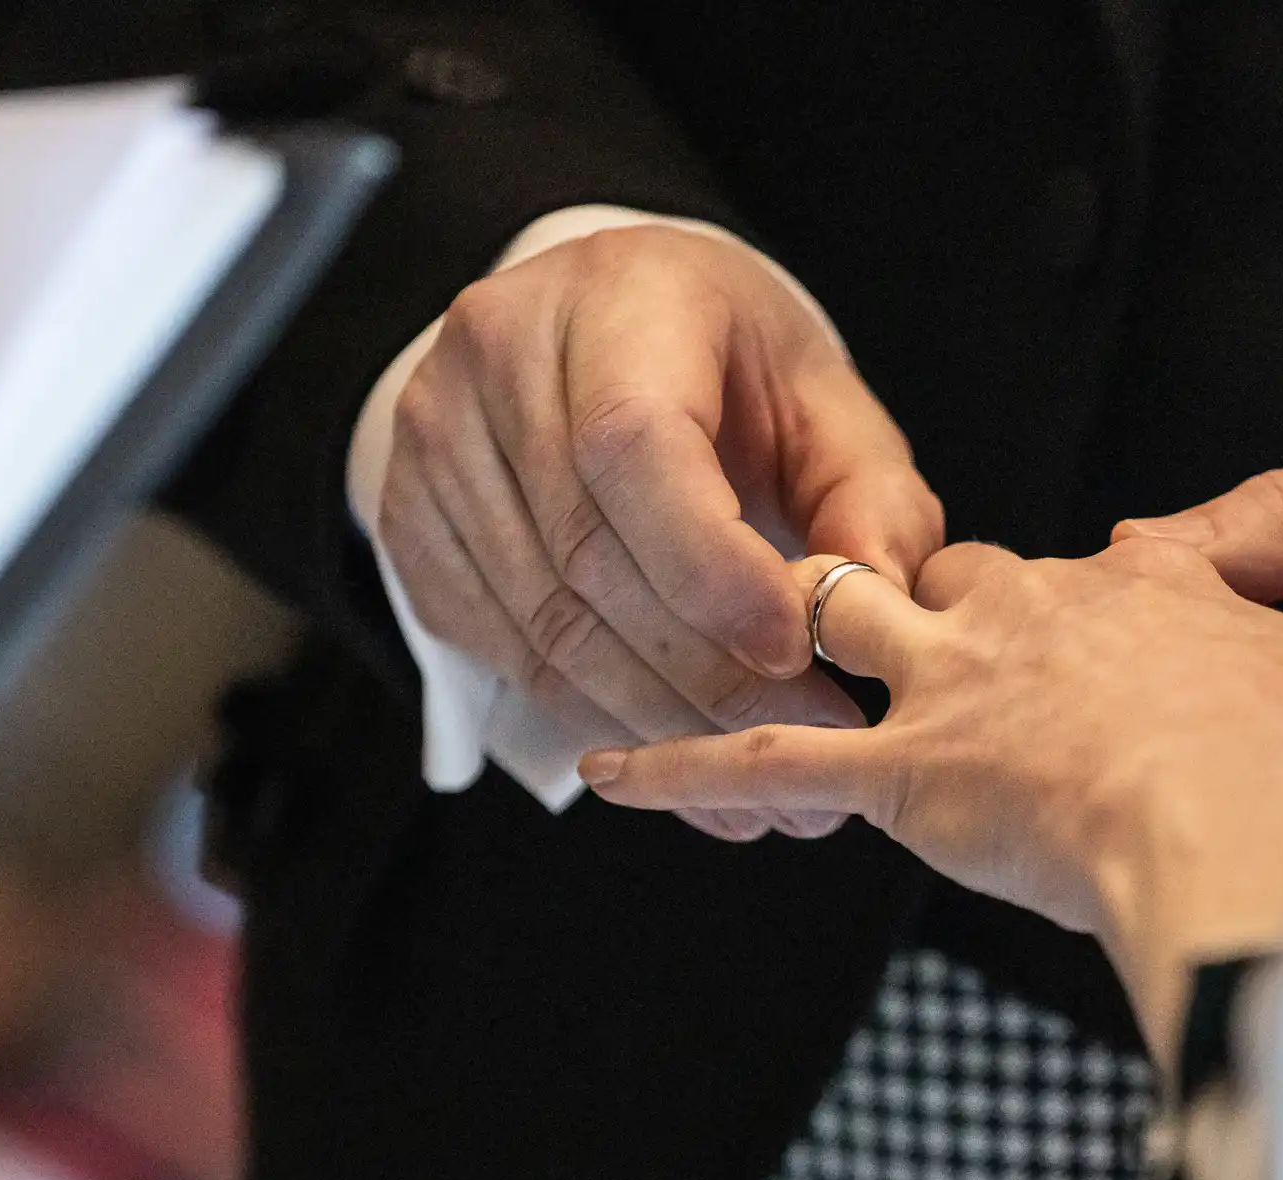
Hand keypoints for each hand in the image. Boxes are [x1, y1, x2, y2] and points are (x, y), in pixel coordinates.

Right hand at [378, 223, 943, 839]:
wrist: (611, 331)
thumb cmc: (732, 369)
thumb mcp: (827, 405)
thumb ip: (870, 499)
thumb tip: (874, 600)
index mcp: (618, 299)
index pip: (633, 445)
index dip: (710, 567)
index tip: (790, 651)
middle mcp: (501, 352)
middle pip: (588, 554)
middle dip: (706, 675)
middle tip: (805, 749)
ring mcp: (435, 437)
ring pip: (541, 621)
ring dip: (656, 720)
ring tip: (755, 777)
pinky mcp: (409, 519)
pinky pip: (501, 648)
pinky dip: (595, 718)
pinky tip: (678, 755)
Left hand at [580, 542, 1282, 1057]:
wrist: (1241, 824)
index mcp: (1137, 588)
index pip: (1073, 568)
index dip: (1058, 601)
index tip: (1067, 630)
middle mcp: (1029, 615)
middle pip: (938, 578)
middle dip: (913, 601)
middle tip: (904, 636)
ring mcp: (955, 687)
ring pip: (835, 627)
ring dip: (785, 632)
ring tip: (727, 635)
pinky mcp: (906, 773)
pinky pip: (767, 762)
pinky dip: (684, 768)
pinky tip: (612, 772)